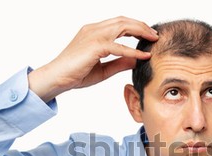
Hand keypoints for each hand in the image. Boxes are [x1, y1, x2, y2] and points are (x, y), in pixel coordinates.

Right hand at [29, 16, 157, 101]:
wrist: (57, 78)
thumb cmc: (76, 74)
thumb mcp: (103, 69)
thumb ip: (119, 63)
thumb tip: (136, 61)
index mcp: (94, 32)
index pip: (119, 23)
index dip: (136, 27)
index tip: (148, 35)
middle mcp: (94, 30)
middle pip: (123, 21)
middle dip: (141, 26)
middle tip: (155, 35)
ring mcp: (94, 35)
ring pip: (122, 26)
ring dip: (140, 31)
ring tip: (153, 39)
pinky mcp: (95, 46)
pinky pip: (119, 47)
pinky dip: (133, 52)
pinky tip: (144, 56)